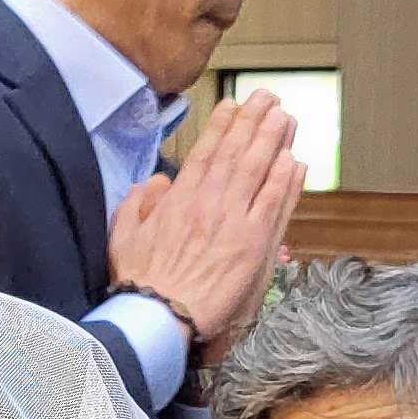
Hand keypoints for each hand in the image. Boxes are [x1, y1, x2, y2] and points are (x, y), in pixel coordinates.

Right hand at [109, 92, 303, 366]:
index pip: (206, 152)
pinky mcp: (253, 244)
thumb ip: (136, 204)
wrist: (159, 318)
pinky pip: (275, 203)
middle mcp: (209, 203)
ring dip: (275, 141)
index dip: (223, 125)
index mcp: (179, 200)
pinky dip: (286, 181)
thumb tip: (154, 183)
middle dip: (254, 122)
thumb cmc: (140, 285)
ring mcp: (234, 222)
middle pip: (237, 152)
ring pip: (259, 171)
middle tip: (269, 100)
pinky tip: (295, 162)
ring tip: (286, 119)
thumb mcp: (122, 237)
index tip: (234, 106)